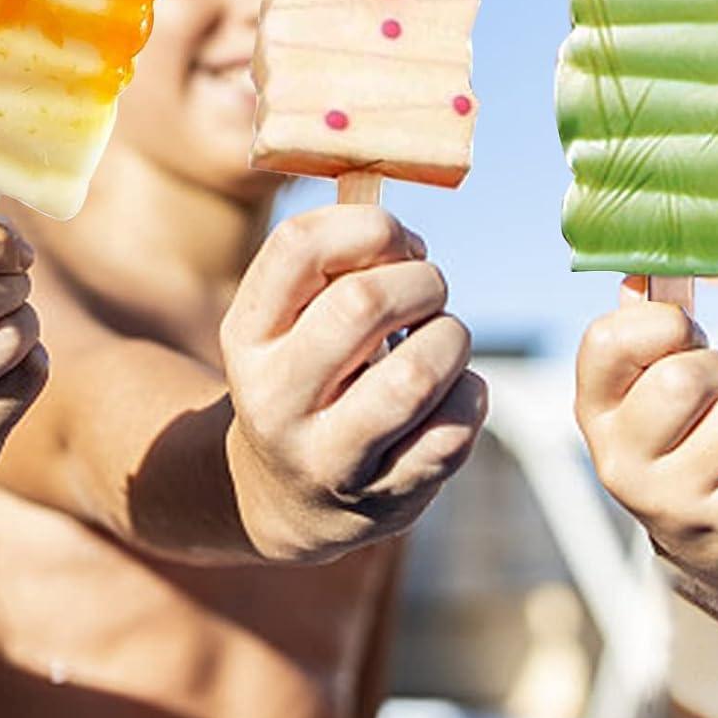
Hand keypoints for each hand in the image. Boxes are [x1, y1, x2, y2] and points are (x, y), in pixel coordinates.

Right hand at [220, 206, 486, 561]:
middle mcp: (274, 400)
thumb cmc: (307, 376)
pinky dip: (470, 396)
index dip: (369, 226)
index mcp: (247, 338)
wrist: (282, 499)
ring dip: (452, 338)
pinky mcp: (384, 502)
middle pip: (364, 302)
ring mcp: (328, 459)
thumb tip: (395, 216)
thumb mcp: (287, 323)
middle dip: (423, 281)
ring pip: (419, 374)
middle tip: (431, 290)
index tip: (397, 241)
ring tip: (442, 342)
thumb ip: (329, 264)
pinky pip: (456, 430)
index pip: (299, 246)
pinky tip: (451, 394)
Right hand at [575, 277, 717, 582]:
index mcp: (594, 412)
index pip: (607, 341)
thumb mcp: (655, 380)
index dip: (660, 322)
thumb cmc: (691, 429)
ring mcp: (672, 503)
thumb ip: (649, 322)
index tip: (681, 333)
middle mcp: (619, 463)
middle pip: (683, 379)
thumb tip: (645, 270)